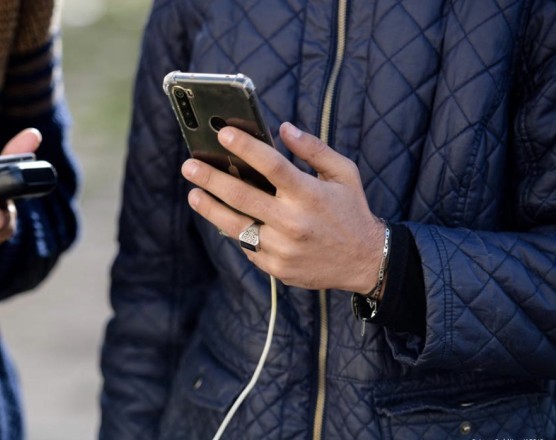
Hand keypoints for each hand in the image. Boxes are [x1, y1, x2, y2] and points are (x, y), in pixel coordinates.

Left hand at [181, 122, 384, 292]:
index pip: (272, 166)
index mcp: (310, 194)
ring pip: (235, 226)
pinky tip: (221, 217)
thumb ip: (314, 149)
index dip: (245, 148)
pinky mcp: (276, 268)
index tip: (223, 134)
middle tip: (189, 166)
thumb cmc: (351, 211)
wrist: (366, 262)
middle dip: (211, 178)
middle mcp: (294, 222)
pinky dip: (233, 230)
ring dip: (210, 208)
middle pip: (242, 196)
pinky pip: (247, 246)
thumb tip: (284, 129)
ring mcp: (282, 248)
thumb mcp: (343, 174)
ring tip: (194, 194)